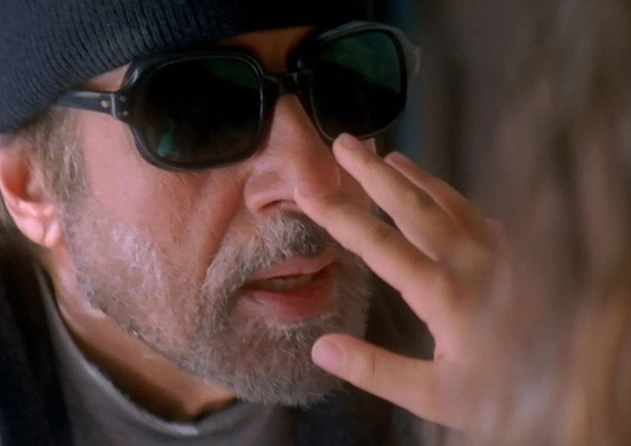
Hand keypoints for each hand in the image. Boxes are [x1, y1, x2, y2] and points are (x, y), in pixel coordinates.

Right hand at [294, 135, 507, 430]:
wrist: (577, 388)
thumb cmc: (503, 398)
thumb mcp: (434, 397)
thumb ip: (375, 370)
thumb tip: (321, 348)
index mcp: (443, 294)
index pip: (378, 244)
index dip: (338, 214)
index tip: (307, 190)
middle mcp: (471, 262)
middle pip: (413, 205)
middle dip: (374, 172)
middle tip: (345, 143)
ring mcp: (498, 254)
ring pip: (449, 201)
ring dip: (414, 176)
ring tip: (387, 155)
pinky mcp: (516, 257)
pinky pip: (476, 213)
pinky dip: (449, 195)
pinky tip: (441, 195)